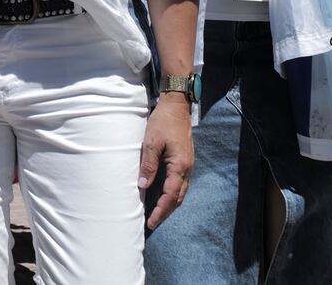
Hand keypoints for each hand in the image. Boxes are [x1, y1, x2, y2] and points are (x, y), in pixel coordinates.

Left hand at [139, 95, 192, 228]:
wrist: (176, 107)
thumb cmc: (162, 122)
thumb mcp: (151, 143)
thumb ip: (148, 165)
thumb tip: (143, 186)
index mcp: (179, 166)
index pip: (170, 196)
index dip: (160, 210)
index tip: (150, 222)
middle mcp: (187, 169)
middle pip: (178, 198)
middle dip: (165, 212)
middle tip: (152, 223)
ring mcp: (188, 165)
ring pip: (181, 192)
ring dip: (170, 204)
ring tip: (157, 213)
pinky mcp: (184, 161)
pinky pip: (180, 183)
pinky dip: (172, 194)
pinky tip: (163, 195)